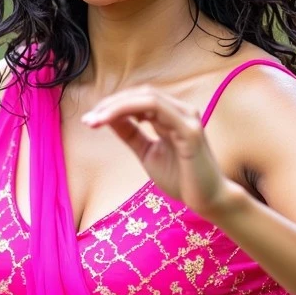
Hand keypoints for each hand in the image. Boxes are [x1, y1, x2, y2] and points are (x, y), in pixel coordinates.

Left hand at [81, 85, 244, 219]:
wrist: (207, 200)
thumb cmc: (181, 178)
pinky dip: (130, 111)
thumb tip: (107, 117)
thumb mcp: (147, 152)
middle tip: (88, 119)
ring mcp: (187, 118)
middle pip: (141, 94)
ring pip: (147, 98)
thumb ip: (130, 133)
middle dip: (111, 103)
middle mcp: (181, 111)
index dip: (113, 105)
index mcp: (171, 116)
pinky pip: (157, 110)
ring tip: (95, 120)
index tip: (90, 120)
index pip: (139, 99)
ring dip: (117, 105)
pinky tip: (112, 121)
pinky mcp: (190, 130)